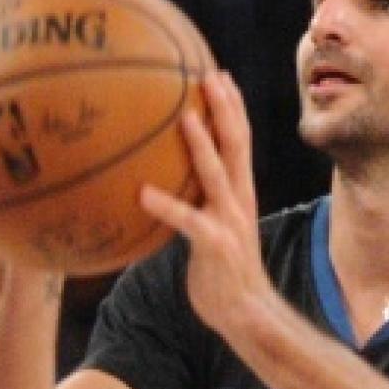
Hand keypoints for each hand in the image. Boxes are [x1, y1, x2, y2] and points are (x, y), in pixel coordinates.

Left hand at [139, 71, 271, 342]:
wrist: (246, 313)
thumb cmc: (223, 273)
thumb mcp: (213, 229)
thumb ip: (197, 204)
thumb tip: (162, 184)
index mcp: (240, 193)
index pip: (240, 141)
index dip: (233, 107)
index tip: (220, 75)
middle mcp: (239, 200)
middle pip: (236, 145)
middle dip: (225, 108)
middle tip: (209, 75)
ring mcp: (229, 221)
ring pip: (216, 174)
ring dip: (201, 144)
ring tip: (184, 115)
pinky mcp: (215, 245)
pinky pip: (188, 221)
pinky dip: (167, 206)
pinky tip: (142, 194)